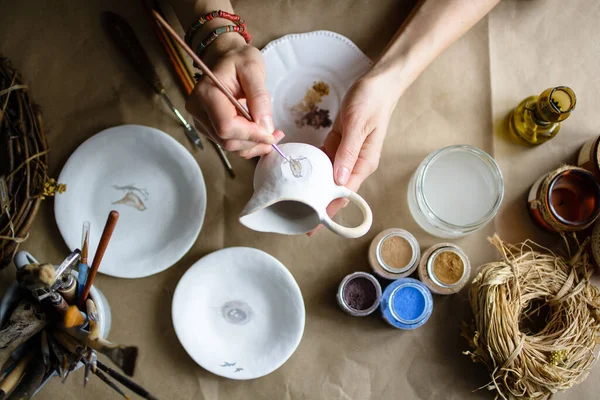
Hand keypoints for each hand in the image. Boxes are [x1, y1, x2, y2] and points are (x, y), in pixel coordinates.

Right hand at [186, 34, 283, 158]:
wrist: (225, 57)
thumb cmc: (238, 59)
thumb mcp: (253, 69)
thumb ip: (259, 98)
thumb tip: (266, 128)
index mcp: (206, 94)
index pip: (226, 127)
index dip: (251, 134)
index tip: (272, 133)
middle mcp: (198, 111)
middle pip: (228, 141)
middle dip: (254, 142)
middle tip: (277, 134)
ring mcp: (202, 121)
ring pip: (229, 146)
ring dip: (253, 145)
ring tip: (272, 134)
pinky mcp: (209, 128)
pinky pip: (230, 144)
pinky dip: (248, 144)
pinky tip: (261, 134)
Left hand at [309, 75, 396, 234]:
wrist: (378, 84)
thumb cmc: (371, 102)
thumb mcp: (357, 125)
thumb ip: (348, 152)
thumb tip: (338, 180)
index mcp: (364, 162)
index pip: (346, 193)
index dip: (330, 209)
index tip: (315, 223)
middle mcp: (355, 163)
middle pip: (336, 190)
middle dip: (320, 205)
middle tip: (299, 218)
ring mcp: (347, 155)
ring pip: (329, 179)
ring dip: (315, 189)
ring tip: (296, 203)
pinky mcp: (340, 145)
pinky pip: (325, 162)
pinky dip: (314, 170)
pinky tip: (301, 177)